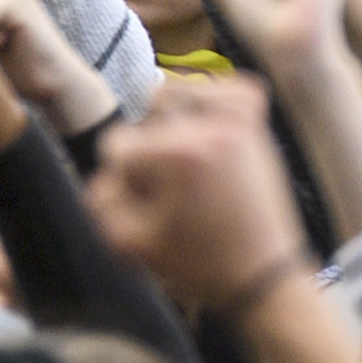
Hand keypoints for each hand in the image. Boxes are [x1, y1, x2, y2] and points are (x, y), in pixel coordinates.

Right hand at [88, 78, 307, 302]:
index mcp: (181, 153)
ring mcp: (242, 119)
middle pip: (143, 120)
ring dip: (170, 126)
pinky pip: (223, 88)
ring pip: (174, 96)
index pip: (115, 144)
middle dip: (147, 155)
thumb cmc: (199, 263)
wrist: (263, 274)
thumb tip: (106, 168)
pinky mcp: (259, 121)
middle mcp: (214, 126)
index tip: (151, 205)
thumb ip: (98, 197)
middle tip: (174, 192)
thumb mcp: (126, 241)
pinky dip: (210, 103)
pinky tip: (208, 134)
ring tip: (188, 166)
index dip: (125, 180)